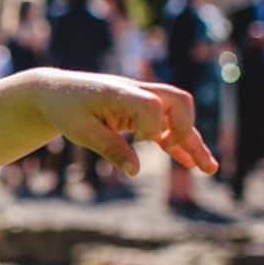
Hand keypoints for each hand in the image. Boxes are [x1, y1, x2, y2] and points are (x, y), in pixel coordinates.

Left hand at [34, 72, 218, 176]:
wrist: (54, 92)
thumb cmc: (65, 109)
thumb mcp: (81, 132)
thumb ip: (109, 148)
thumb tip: (136, 172)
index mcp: (120, 92)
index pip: (153, 104)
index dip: (154, 126)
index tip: (139, 141)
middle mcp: (136, 92)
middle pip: (179, 100)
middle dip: (186, 127)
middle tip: (173, 149)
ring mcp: (141, 101)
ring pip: (178, 116)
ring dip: (193, 141)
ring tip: (209, 168)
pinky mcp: (140, 113)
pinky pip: (167, 127)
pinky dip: (178, 145)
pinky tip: (192, 164)